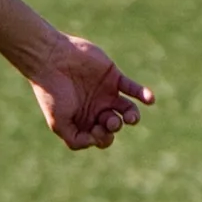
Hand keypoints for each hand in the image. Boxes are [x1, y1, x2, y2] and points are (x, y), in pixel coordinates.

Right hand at [28, 35, 150, 151]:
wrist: (51, 59)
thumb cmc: (52, 92)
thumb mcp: (58, 123)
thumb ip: (75, 140)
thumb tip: (95, 142)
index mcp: (83, 121)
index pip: (101, 138)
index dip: (102, 139)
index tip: (95, 130)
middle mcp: (96, 109)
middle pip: (115, 126)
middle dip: (114, 127)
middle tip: (109, 120)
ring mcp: (106, 93)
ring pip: (127, 110)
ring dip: (133, 117)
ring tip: (131, 118)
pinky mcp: (113, 77)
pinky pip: (133, 88)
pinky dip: (143, 94)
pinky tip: (150, 99)